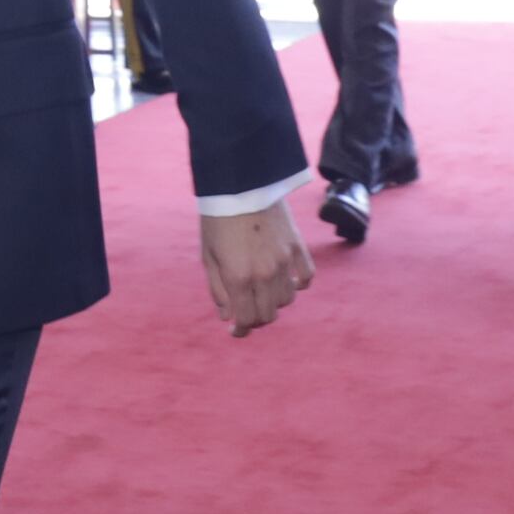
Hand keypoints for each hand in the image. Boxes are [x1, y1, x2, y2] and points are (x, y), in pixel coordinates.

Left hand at [200, 205, 312, 335]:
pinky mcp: (297, 247)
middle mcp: (264, 273)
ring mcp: (284, 261)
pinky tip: (286, 283)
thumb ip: (217, 289)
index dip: (240, 331)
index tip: (235, 331)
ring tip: (262, 294)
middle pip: (268, 315)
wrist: (240, 183)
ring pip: (286, 299)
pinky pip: (305, 278)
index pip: (246, 319)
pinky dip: (298, 286)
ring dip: (274, 303)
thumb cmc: (217, 219)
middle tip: (247, 313)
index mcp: (238, 277)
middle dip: (256, 319)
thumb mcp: (208, 256)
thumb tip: (227, 316)